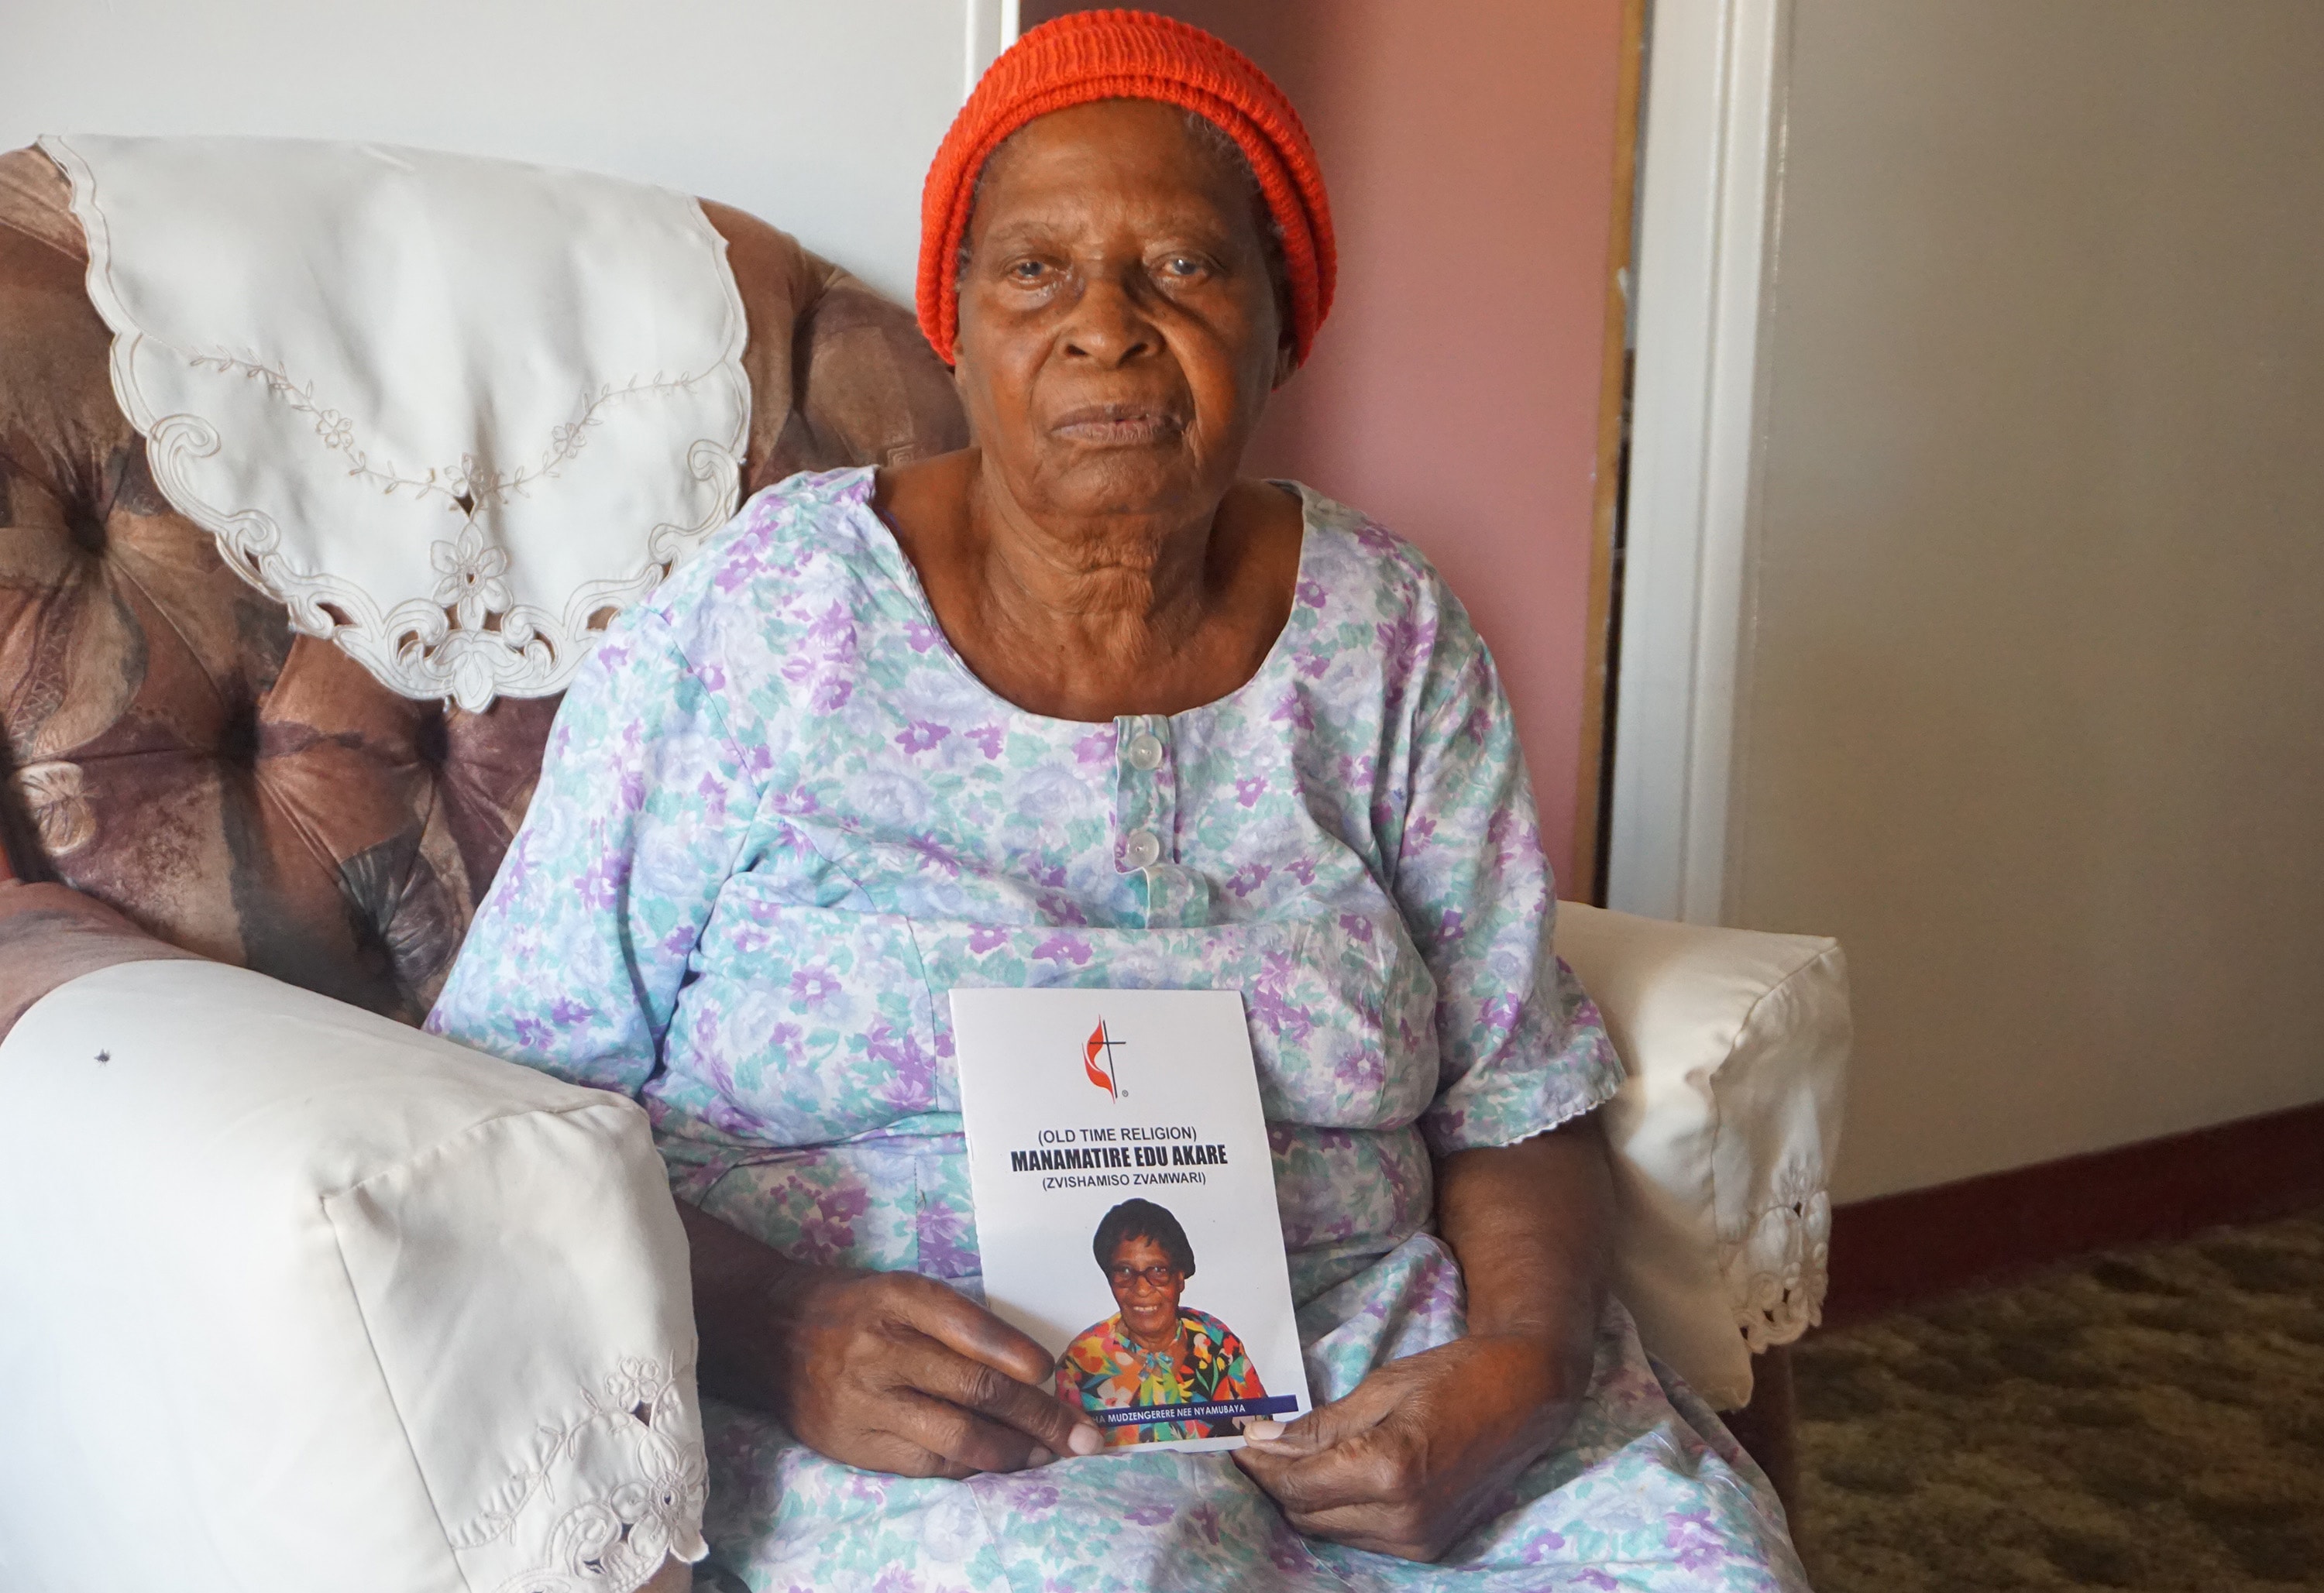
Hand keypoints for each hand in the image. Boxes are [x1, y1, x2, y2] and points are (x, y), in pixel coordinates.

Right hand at [681, 1205, 1103, 1478]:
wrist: (768, 1332)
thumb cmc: (853, 1307)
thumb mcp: (900, 1289)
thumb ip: (957, 1321)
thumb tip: (1028, 1367)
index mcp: (897, 1299)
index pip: (969, 1327)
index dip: (1016, 1353)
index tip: (1052, 1373)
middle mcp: (882, 1350)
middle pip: (974, 1390)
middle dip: (1038, 1416)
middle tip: (1083, 1436)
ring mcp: (866, 1403)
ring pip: (955, 1436)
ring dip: (1013, 1452)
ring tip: (1049, 1457)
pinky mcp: (854, 1445)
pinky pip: (926, 1463)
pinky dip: (969, 1466)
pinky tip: (1000, 1466)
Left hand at [1233, 1330, 1582, 1561]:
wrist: (1528, 1394)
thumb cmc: (1457, 1376)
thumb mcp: (1382, 1387)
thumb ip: (1321, 1425)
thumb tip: (1262, 1441)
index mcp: (1390, 1470)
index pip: (1297, 1484)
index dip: (1260, 1464)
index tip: (1238, 1442)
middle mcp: (1404, 1517)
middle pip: (1307, 1515)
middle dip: (1277, 1482)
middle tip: (1260, 1447)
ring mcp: (1419, 1540)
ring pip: (1331, 1531)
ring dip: (1306, 1500)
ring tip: (1293, 1460)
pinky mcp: (1429, 1546)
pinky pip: (1362, 1535)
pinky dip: (1339, 1511)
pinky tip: (1333, 1478)